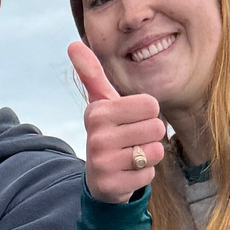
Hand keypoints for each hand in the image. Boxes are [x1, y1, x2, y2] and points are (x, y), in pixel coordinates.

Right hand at [68, 41, 166, 204]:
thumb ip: (91, 74)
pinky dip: (144, 175)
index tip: (130, 121)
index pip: (151, 105)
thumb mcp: (101, 103)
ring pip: (155, 151)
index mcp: (97, 112)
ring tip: (131, 156)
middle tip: (131, 141)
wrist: (100, 179)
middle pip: (156, 128)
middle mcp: (96, 136)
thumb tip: (73, 44)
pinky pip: (149, 174)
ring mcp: (102, 163)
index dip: (148, 114)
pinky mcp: (112, 185)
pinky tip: (128, 173)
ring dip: (149, 155)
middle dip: (150, 136)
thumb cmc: (108, 133)